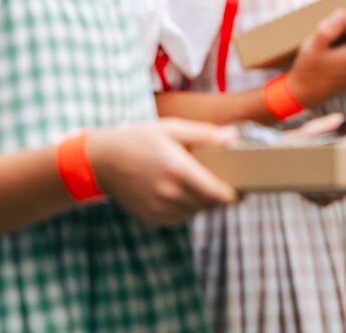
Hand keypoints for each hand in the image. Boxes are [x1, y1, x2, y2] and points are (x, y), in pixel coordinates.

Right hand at [88, 117, 238, 224]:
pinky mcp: (151, 217)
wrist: (102, 160)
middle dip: (222, 197)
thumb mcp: (172, 129)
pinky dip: (187, 208)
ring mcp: (158, 208)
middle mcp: (169, 193)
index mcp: (178, 170)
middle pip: (209, 205)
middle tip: (230, 184)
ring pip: (195, 212)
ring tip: (206, 185)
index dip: (234, 195)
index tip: (243, 188)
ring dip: (204, 202)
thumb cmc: (139, 139)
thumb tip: (233, 136)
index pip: (217, 194)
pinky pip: (179, 217)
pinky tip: (184, 192)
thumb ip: (204, 134)